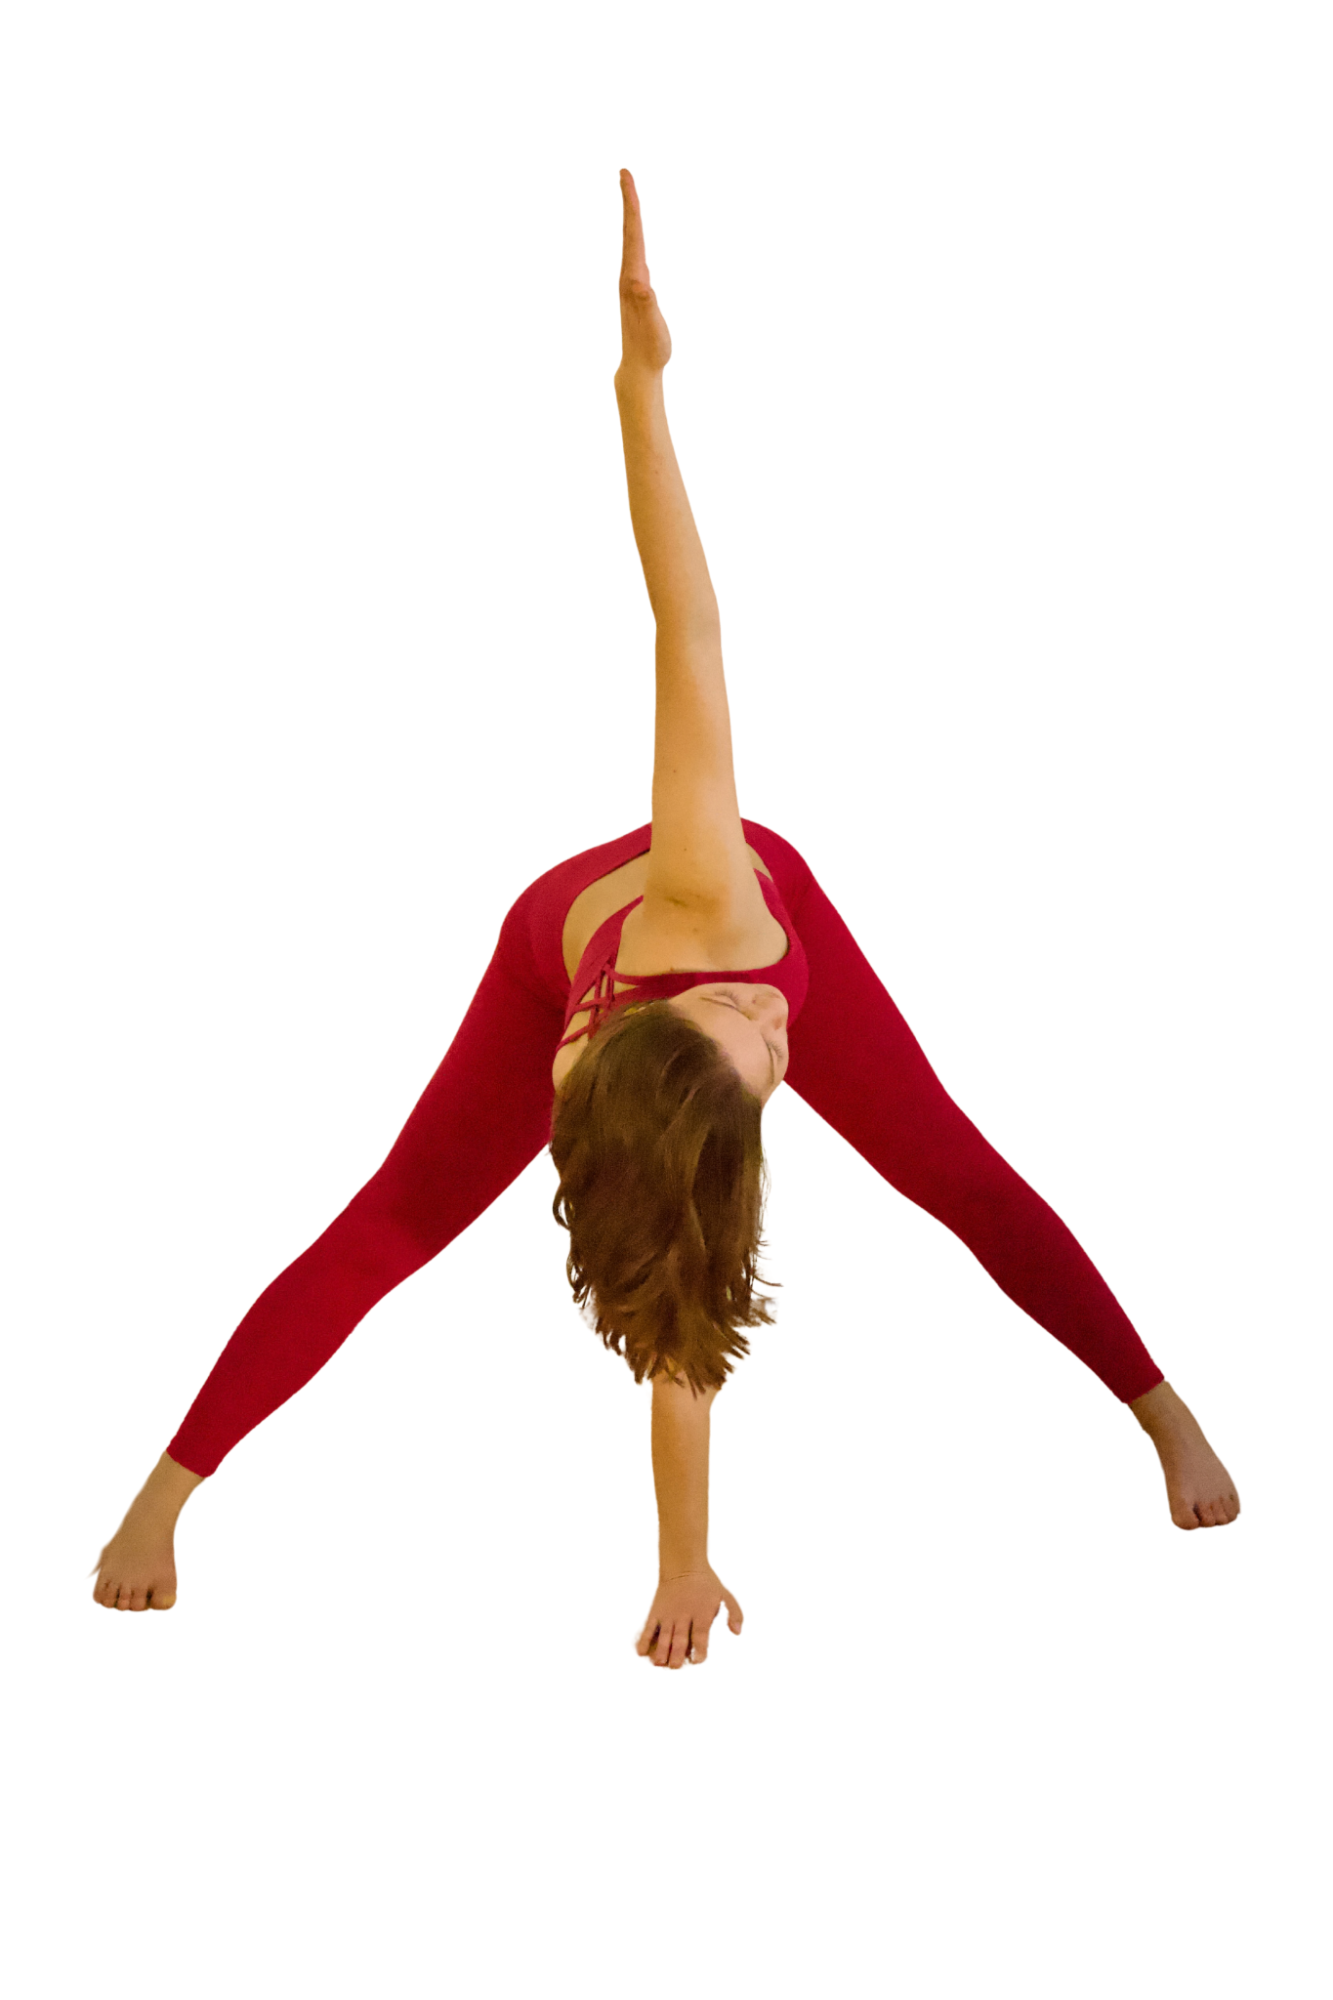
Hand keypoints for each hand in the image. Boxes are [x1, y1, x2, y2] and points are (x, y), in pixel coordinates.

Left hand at [618, 168, 671, 374]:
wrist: (638, 369)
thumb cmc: (650, 349)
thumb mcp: (652, 327)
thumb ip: (647, 305)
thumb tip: (640, 283)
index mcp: (633, 278)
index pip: (633, 234)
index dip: (630, 204)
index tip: (625, 177)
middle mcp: (629, 276)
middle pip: (629, 231)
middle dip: (628, 200)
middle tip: (624, 173)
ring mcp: (632, 282)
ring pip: (631, 240)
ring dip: (631, 216)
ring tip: (630, 194)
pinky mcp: (637, 290)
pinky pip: (636, 253)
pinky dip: (636, 236)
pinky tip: (638, 236)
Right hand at [636, 1565, 742, 1667]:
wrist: (683, 1565)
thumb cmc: (706, 1583)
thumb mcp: (725, 1595)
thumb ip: (735, 1613)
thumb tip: (737, 1632)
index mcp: (701, 1613)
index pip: (700, 1635)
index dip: (699, 1649)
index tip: (697, 1661)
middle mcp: (684, 1615)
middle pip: (680, 1638)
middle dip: (677, 1654)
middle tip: (675, 1666)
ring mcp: (668, 1614)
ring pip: (664, 1635)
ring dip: (660, 1650)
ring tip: (658, 1663)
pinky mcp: (656, 1612)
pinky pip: (649, 1627)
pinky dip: (644, 1639)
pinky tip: (641, 1652)